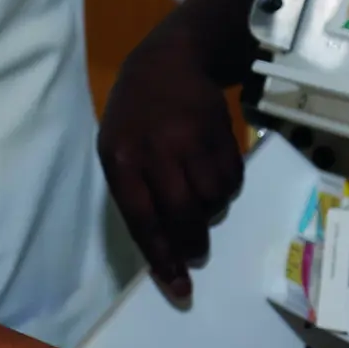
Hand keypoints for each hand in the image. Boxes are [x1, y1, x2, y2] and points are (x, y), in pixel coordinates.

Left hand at [97, 29, 245, 306]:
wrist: (169, 59)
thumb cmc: (135, 115)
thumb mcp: (116, 148)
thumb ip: (134, 195)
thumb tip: (162, 248)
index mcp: (121, 158)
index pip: (142, 219)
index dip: (162, 258)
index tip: (179, 288)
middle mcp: (157, 149)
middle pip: (183, 214)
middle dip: (193, 244)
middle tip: (196, 254)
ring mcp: (192, 138)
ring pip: (213, 199)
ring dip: (210, 213)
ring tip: (201, 202)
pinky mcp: (221, 131)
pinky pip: (232, 180)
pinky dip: (227, 190)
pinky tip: (214, 178)